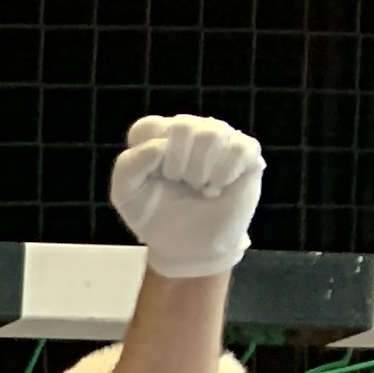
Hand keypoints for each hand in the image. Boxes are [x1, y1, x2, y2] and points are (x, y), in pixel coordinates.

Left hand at [110, 113, 264, 279]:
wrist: (188, 245)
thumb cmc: (156, 215)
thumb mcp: (127, 196)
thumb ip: (128, 167)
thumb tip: (159, 146)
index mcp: (158, 136)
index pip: (148, 127)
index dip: (147, 156)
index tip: (153, 178)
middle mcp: (191, 130)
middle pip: (183, 127)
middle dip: (177, 165)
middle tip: (180, 184)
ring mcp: (221, 138)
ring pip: (213, 133)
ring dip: (200, 171)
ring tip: (199, 186)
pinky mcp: (247, 151)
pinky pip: (239, 148)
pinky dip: (224, 174)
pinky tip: (217, 188)